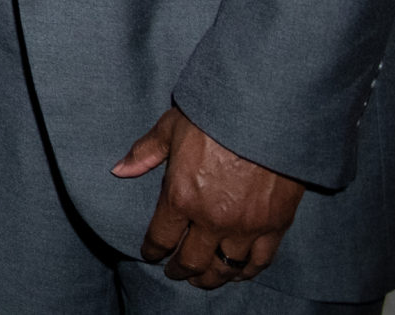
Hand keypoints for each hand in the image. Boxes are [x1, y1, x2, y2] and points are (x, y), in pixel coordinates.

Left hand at [113, 105, 305, 285]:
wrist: (265, 114)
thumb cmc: (214, 117)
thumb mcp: (171, 128)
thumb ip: (145, 153)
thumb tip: (119, 170)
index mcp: (181, 197)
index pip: (161, 237)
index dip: (152, 250)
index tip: (151, 254)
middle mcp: (211, 220)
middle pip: (192, 261)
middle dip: (180, 270)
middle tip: (176, 273)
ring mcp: (244, 227)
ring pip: (225, 268)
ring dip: (211, 278)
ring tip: (203, 279)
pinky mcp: (275, 226)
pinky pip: (259, 261)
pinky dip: (247, 273)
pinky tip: (238, 273)